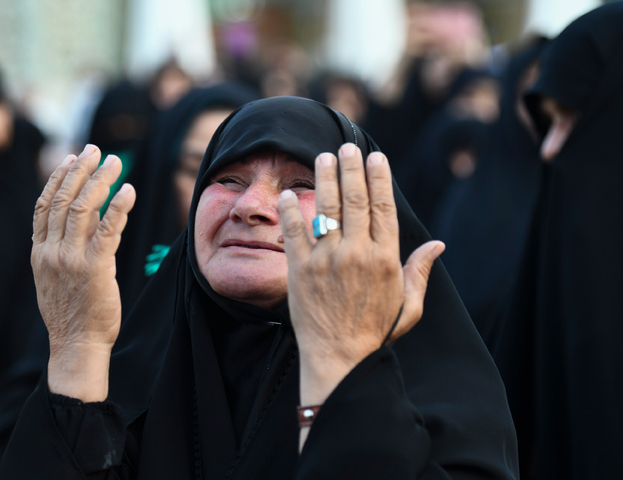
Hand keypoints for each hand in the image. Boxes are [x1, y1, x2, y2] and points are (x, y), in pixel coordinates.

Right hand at [31, 144, 135, 400]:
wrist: (76, 344)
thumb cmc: (71, 310)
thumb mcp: (57, 275)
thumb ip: (67, 244)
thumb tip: (90, 214)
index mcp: (39, 251)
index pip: (44, 205)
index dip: (57, 178)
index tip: (70, 158)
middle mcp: (52, 251)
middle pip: (63, 199)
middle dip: (80, 170)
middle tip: (95, 150)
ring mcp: (72, 259)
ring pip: (83, 208)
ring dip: (100, 180)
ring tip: (115, 162)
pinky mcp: (96, 267)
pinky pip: (108, 230)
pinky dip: (118, 207)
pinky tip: (128, 191)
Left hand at [278, 144, 443, 420]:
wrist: (339, 359)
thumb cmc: (376, 332)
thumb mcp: (408, 305)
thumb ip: (420, 272)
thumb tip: (438, 245)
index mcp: (385, 258)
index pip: (383, 207)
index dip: (379, 179)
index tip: (375, 157)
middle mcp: (356, 253)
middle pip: (354, 200)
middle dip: (351, 168)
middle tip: (346, 147)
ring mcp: (326, 259)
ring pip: (326, 208)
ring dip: (324, 178)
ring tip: (322, 156)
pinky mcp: (300, 270)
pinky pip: (294, 232)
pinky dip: (291, 210)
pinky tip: (289, 192)